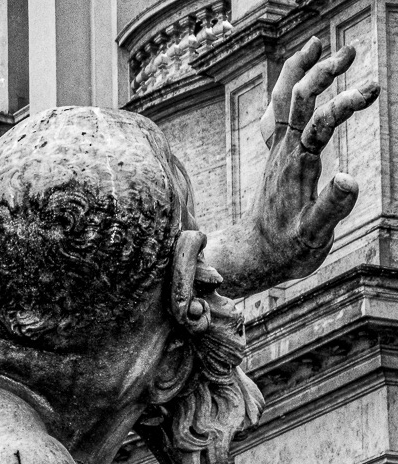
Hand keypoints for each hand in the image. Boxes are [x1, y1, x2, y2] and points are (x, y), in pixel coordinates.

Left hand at [252, 37, 377, 281]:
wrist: (253, 258)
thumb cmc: (286, 250)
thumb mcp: (314, 236)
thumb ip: (332, 208)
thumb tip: (350, 178)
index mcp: (297, 167)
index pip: (320, 123)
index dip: (344, 103)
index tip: (372, 89)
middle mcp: (283, 154)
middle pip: (297, 100)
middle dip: (323, 71)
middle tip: (353, 51)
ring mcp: (277, 154)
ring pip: (281, 102)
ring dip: (300, 70)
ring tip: (318, 43)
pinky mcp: (275, 159)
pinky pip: (275, 117)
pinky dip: (285, 92)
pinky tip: (294, 83)